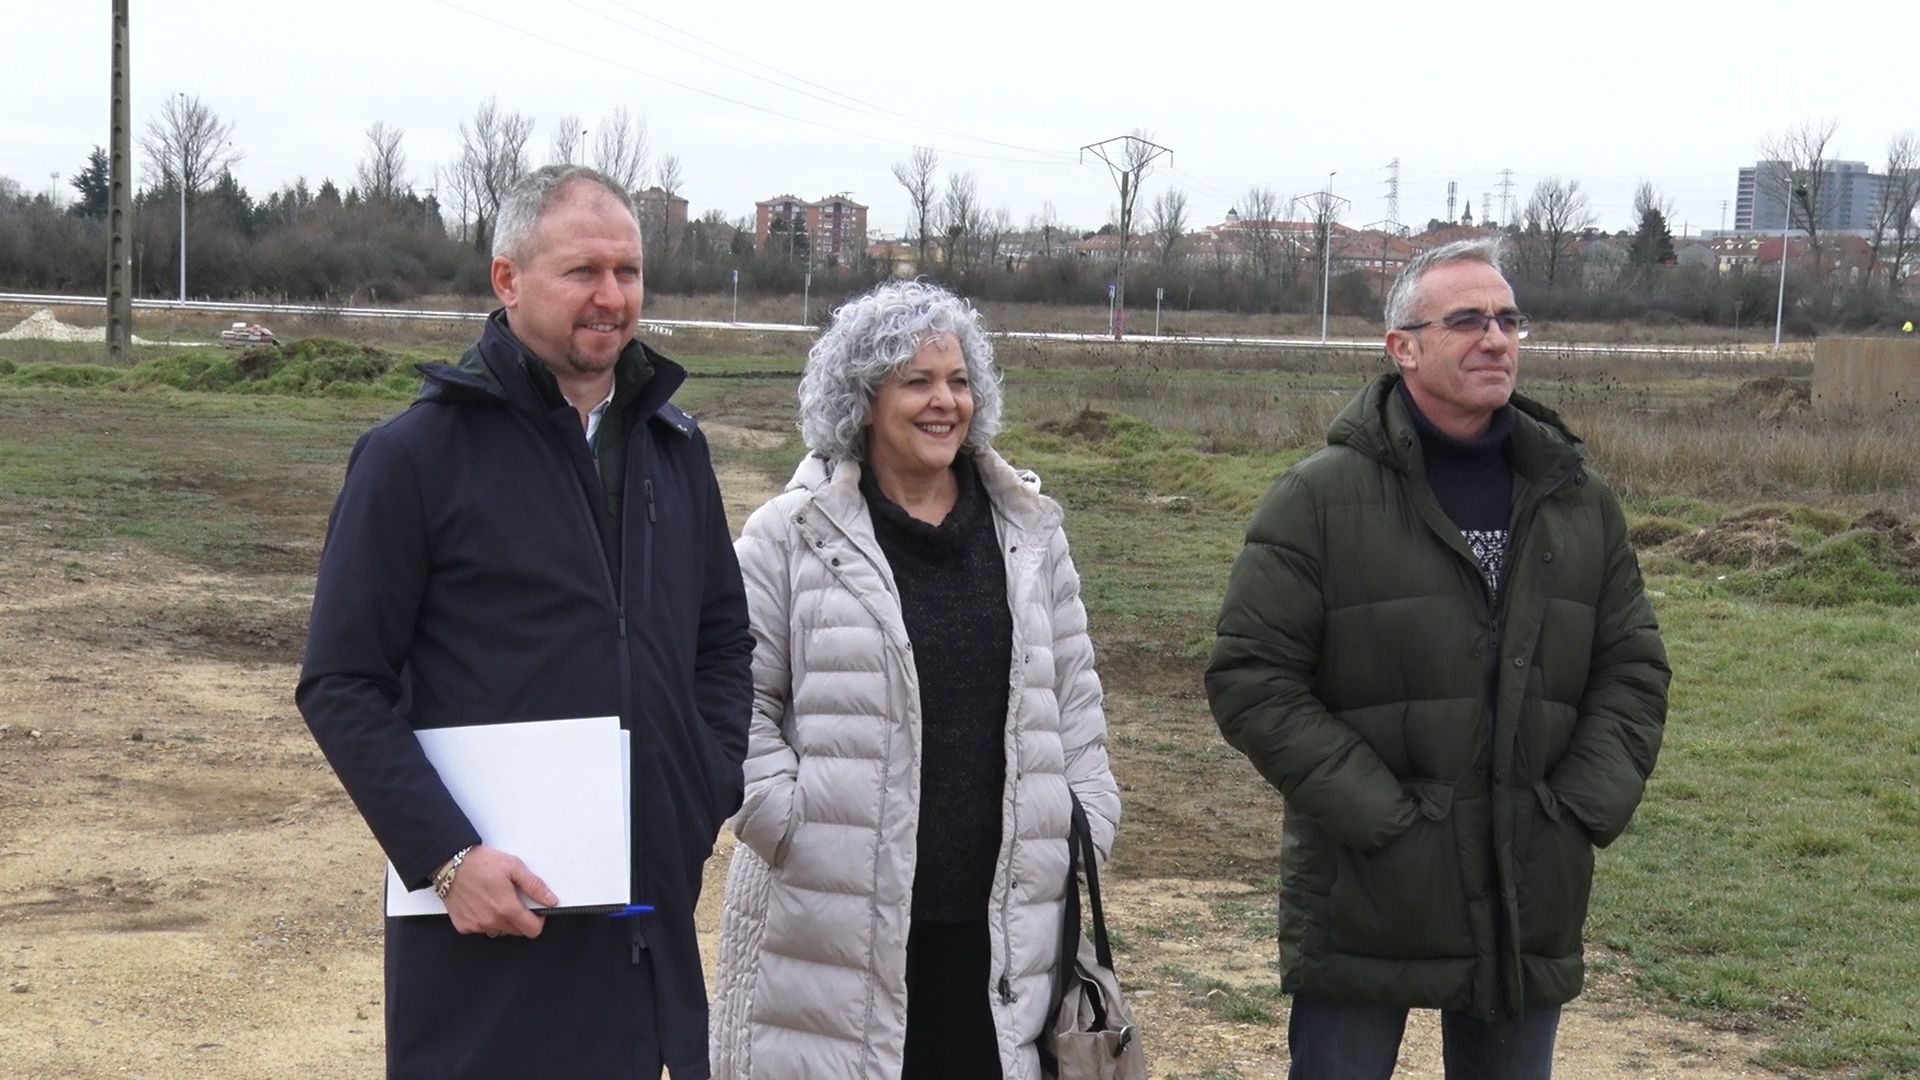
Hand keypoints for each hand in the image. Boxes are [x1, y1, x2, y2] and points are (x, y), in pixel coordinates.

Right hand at [442, 845, 558, 938]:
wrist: (450, 864)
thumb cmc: (480, 863)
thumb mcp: (514, 867)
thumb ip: (534, 886)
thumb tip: (550, 900)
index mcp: (506, 907)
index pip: (532, 930)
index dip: (538, 921)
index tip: (535, 912)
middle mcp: (491, 921)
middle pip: (517, 931)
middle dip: (520, 918)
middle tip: (512, 899)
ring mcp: (476, 925)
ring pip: (500, 931)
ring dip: (502, 920)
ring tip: (495, 899)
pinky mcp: (464, 926)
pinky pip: (481, 929)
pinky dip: (485, 920)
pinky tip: (481, 904)